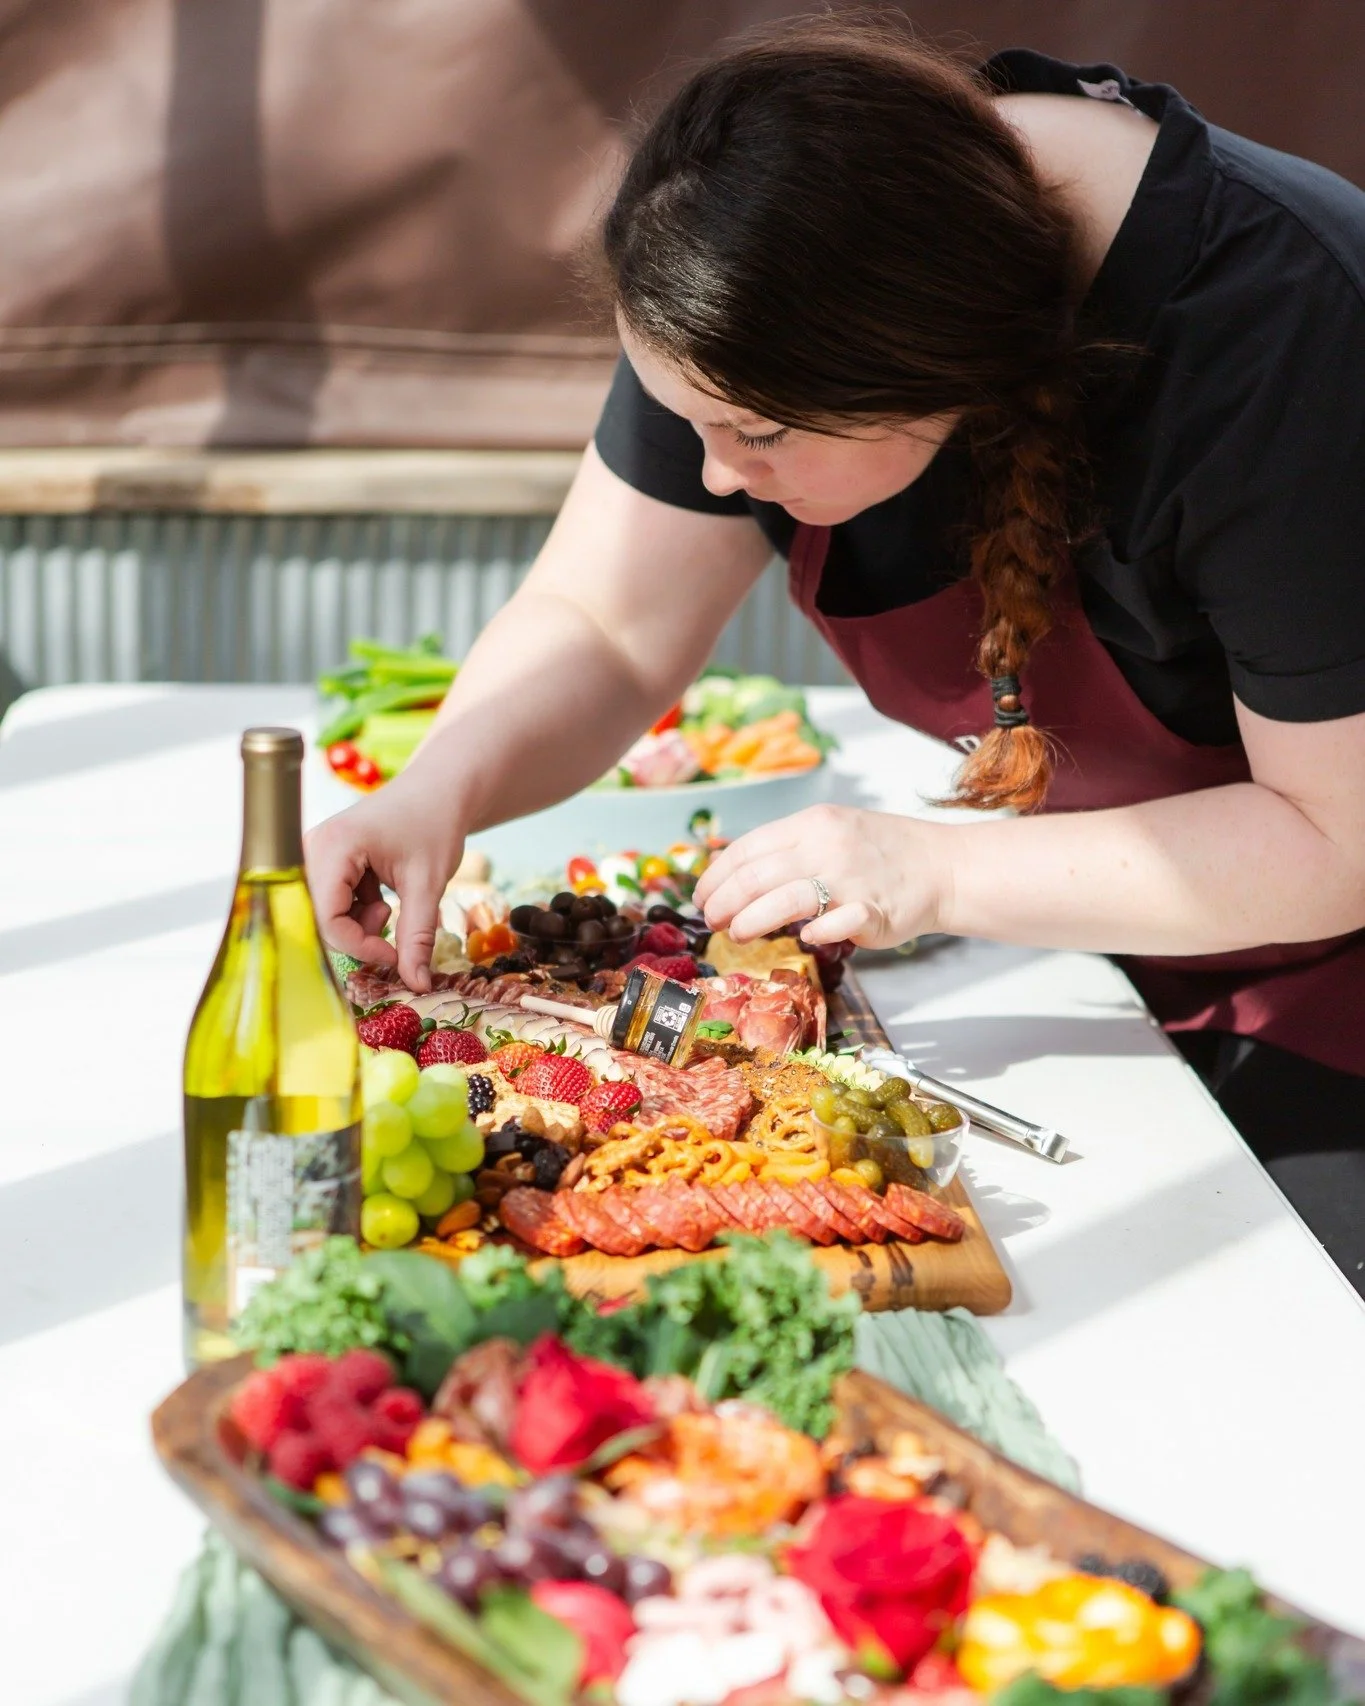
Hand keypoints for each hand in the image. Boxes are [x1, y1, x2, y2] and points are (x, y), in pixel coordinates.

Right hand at [304, 772, 466, 992]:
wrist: (438, 790)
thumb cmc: (434, 825)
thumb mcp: (428, 884)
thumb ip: (418, 937)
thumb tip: (417, 985)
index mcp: (333, 847)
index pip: (327, 918)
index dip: (360, 946)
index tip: (395, 954)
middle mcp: (312, 849)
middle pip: (320, 918)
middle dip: (358, 934)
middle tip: (393, 924)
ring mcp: (314, 854)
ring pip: (324, 914)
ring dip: (358, 923)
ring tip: (389, 905)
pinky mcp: (323, 860)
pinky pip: (330, 902)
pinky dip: (357, 911)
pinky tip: (380, 896)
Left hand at [692, 805, 948, 948]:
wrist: (942, 865)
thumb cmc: (880, 853)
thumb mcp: (831, 832)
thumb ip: (788, 850)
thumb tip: (734, 877)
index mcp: (812, 824)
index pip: (749, 848)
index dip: (717, 875)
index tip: (701, 896)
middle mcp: (828, 847)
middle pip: (758, 875)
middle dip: (724, 900)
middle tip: (711, 920)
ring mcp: (851, 879)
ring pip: (786, 899)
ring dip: (752, 920)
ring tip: (735, 933)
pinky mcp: (873, 910)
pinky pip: (836, 922)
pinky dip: (815, 932)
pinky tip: (803, 938)